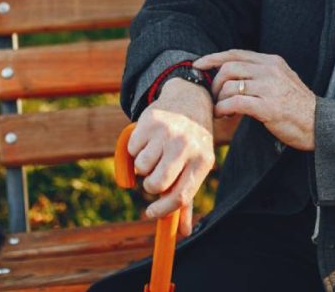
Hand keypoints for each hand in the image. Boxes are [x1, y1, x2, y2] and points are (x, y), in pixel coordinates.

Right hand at [128, 78, 213, 237]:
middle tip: (154, 178)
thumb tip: (182, 233)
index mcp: (202, 161)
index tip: (150, 213)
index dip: (162, 210)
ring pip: (141, 168)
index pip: (180, 197)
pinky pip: (132, 150)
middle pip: (157, 184)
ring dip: (143, 166)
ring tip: (155, 153)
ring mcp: (168, 133)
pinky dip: (135, 150)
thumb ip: (186, 198)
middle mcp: (186, 146)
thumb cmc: (191, 143)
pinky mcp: (150, 121)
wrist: (188, 101)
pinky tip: (149, 139)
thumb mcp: (196, 165)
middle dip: (150, 186)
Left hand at [193, 49, 316, 150]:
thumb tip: (232, 72)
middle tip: (215, 98)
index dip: (213, 58)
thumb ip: (261, 73)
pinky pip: (235, 103)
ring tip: (221, 110)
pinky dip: (223, 109)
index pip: (236, 54)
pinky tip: (223, 115)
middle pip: (229, 68)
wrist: (320, 124)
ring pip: (230, 85)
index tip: (198, 65)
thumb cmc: (298, 106)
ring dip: (219, 99)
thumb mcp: (282, 80)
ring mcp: (270, 88)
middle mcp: (270, 70)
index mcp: (272, 62)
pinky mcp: (268, 107)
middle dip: (215, 83)